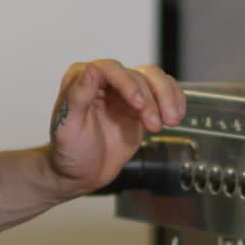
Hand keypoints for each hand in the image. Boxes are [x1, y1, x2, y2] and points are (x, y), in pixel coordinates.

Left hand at [46, 60, 185, 197]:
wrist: (80, 174)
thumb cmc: (69, 152)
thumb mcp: (68, 127)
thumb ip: (78, 96)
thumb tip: (92, 69)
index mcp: (82, 79)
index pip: (111, 69)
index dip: (128, 84)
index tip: (138, 105)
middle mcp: (106, 81)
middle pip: (138, 75)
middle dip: (151, 99)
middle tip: (155, 125)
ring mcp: (125, 93)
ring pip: (155, 80)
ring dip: (167, 98)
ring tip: (170, 122)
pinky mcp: (141, 107)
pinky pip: (163, 94)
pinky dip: (174, 101)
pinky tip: (176, 116)